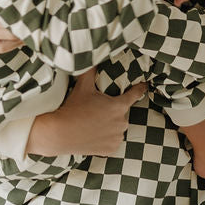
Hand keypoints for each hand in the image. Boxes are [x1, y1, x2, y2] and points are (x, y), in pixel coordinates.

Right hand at [26, 68, 145, 157]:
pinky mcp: (110, 149)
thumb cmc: (72, 107)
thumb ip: (90, 70)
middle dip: (112, 110)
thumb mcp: (82, 86)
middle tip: (96, 110)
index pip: (135, 94)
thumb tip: (93, 55)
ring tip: (93, 123)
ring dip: (110, 125)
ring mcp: (117, 137)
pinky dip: (106, 138)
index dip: (140, 88)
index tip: (145, 85)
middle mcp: (122, 122)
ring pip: (117, 128)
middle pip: (121, 113)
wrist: (59, 133)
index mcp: (119, 106)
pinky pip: (112, 141)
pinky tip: (94, 135)